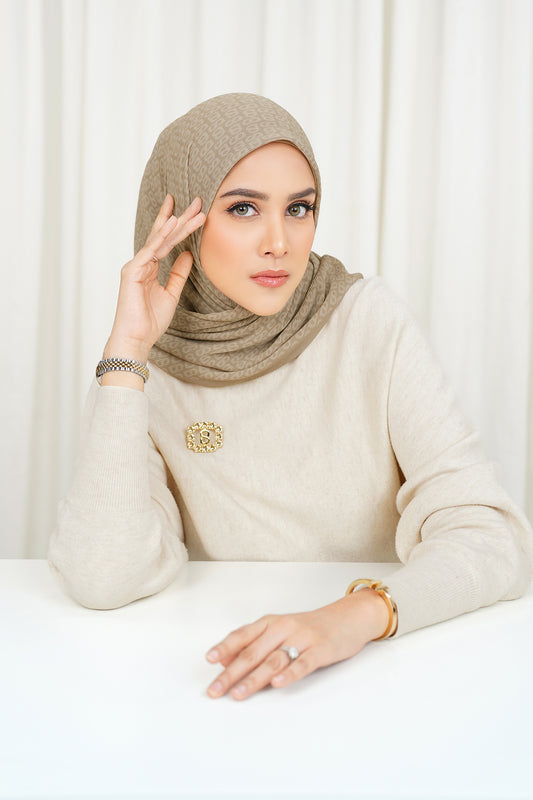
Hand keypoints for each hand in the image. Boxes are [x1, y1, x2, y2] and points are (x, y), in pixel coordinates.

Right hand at [104, 194, 204, 362]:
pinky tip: (172, 223)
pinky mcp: (132, 271)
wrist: (136, 338)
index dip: (180, 225)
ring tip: (191, 209)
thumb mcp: (171, 293)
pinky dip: (161, 236)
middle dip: (180, 217)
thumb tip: (188, 255)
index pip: (166, 241)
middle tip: (196, 201)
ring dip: (176, 223)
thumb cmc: (150, 321)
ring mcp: (135, 265)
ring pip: (159, 240)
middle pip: (163, 235)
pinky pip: (149, 250)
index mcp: (149, 267)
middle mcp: (141, 262)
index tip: (193, 211)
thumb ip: (178, 274)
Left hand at [205, 588, 388, 700]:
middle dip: (232, 673)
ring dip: (254, 679)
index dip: (225, 647)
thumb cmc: (310, 627)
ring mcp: (303, 638)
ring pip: (274, 659)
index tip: (209, 660)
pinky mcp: (321, 649)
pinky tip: (278, 683)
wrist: (348, 617)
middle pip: (253, 651)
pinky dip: (290, 673)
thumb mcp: (281, 630)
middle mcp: (284, 628)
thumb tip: (226, 662)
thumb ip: (256, 644)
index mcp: (271, 622)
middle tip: (216, 690)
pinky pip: (304, 663)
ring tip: (239, 694)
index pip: (243, 635)